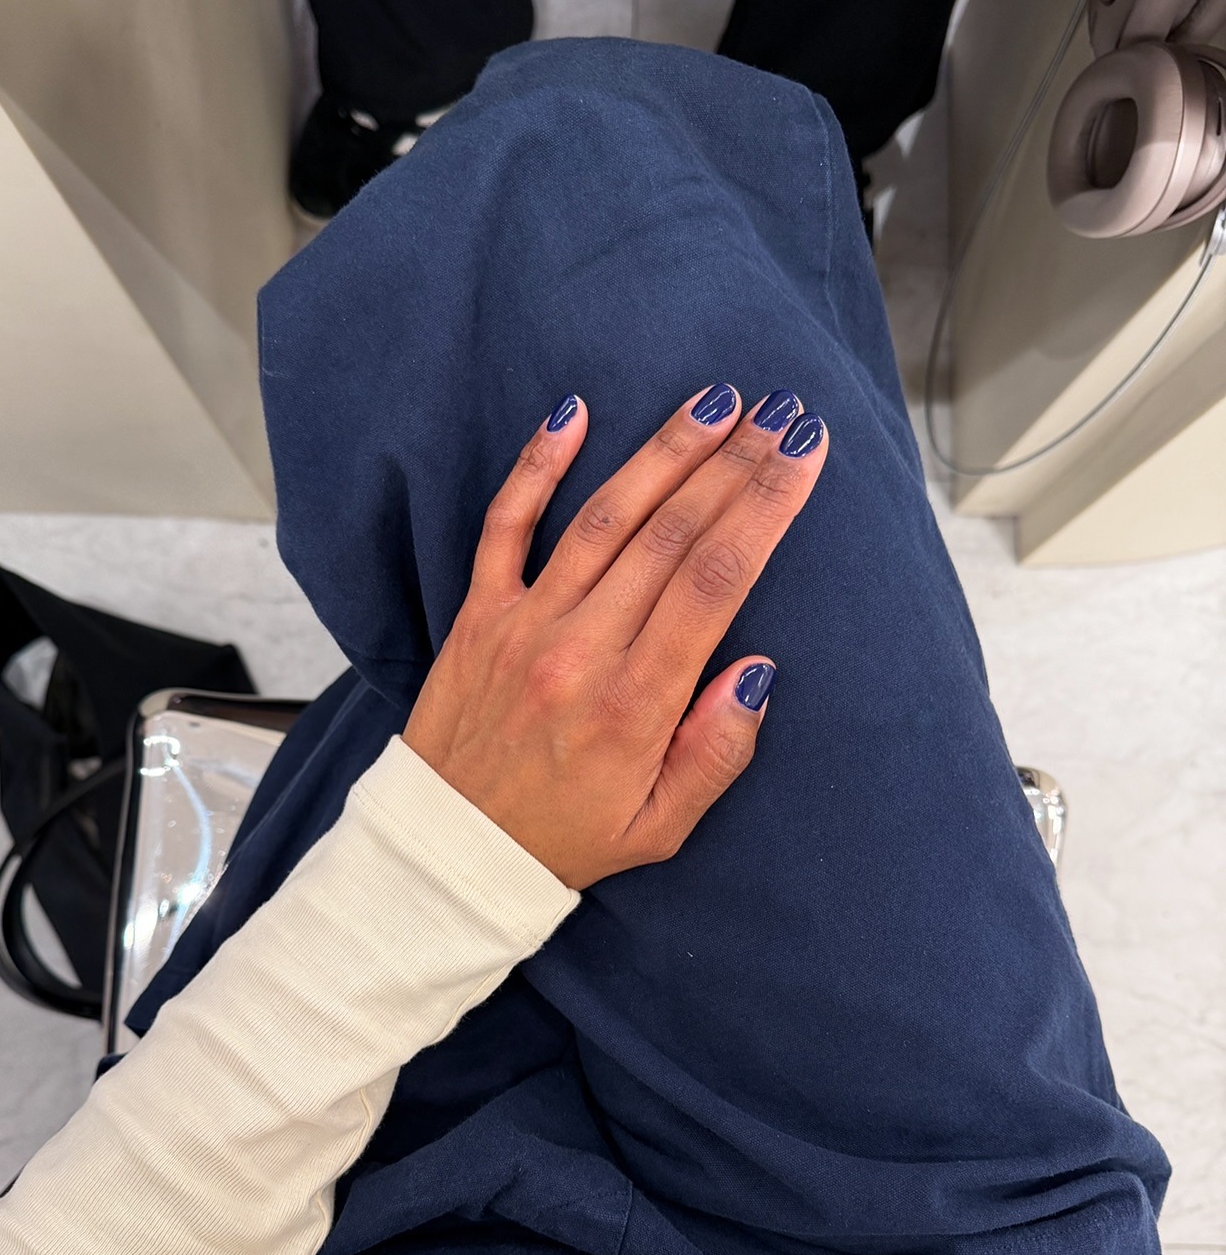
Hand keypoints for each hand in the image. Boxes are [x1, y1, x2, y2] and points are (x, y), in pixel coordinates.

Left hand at [402, 385, 827, 889]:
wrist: (449, 850)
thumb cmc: (563, 839)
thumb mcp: (660, 826)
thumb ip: (717, 753)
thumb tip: (758, 671)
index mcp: (634, 705)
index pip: (714, 582)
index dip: (766, 508)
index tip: (805, 454)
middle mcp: (580, 651)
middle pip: (670, 535)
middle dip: (734, 465)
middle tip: (781, 412)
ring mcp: (524, 625)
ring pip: (604, 518)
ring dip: (664, 452)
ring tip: (715, 403)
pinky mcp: (479, 615)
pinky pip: (505, 525)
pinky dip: (536, 466)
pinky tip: (573, 413)